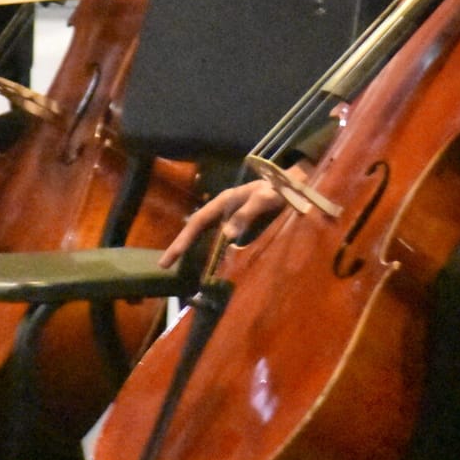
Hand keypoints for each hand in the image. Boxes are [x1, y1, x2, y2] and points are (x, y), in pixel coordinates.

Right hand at [161, 175, 291, 267]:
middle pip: (197, 230)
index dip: (185, 238)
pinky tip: (208, 269)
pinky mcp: (241, 230)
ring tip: (179, 271)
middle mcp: (224, 211)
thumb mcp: (266, 199)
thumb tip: (226, 236)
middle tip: (164, 266)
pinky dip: (212, 255)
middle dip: (181, 247)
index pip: (199, 221)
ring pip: (207, 238)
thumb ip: (248, 214)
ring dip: (194, 253)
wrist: (295, 188)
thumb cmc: (280, 190)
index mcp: (225, 201)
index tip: (173, 254)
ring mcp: (232, 221)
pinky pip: (222, 244)